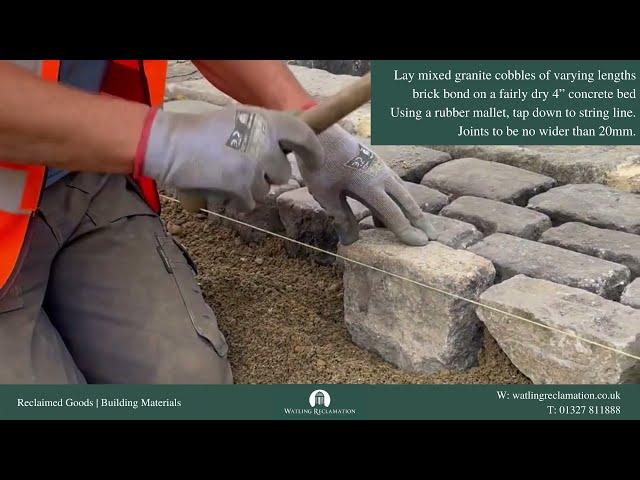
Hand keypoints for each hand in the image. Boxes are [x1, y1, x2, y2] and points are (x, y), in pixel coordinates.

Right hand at [138, 105, 322, 211]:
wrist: (172, 145)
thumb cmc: (204, 131)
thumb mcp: (240, 118)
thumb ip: (267, 130)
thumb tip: (291, 145)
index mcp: (267, 121)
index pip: (304, 136)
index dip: (313, 152)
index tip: (314, 162)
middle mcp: (265, 143)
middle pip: (283, 172)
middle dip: (267, 173)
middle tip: (243, 163)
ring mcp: (254, 166)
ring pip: (266, 190)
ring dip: (250, 187)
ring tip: (226, 172)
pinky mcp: (241, 188)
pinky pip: (250, 202)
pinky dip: (237, 199)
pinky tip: (221, 185)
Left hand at [296, 125, 435, 245]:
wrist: (318, 131)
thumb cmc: (320, 163)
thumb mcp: (326, 195)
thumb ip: (341, 218)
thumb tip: (350, 242)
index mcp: (370, 186)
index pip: (393, 214)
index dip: (407, 231)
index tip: (421, 244)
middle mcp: (381, 175)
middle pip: (406, 201)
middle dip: (419, 220)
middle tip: (432, 235)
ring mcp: (379, 167)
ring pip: (401, 191)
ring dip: (411, 208)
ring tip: (419, 223)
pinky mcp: (374, 162)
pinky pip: (392, 183)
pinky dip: (398, 198)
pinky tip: (393, 206)